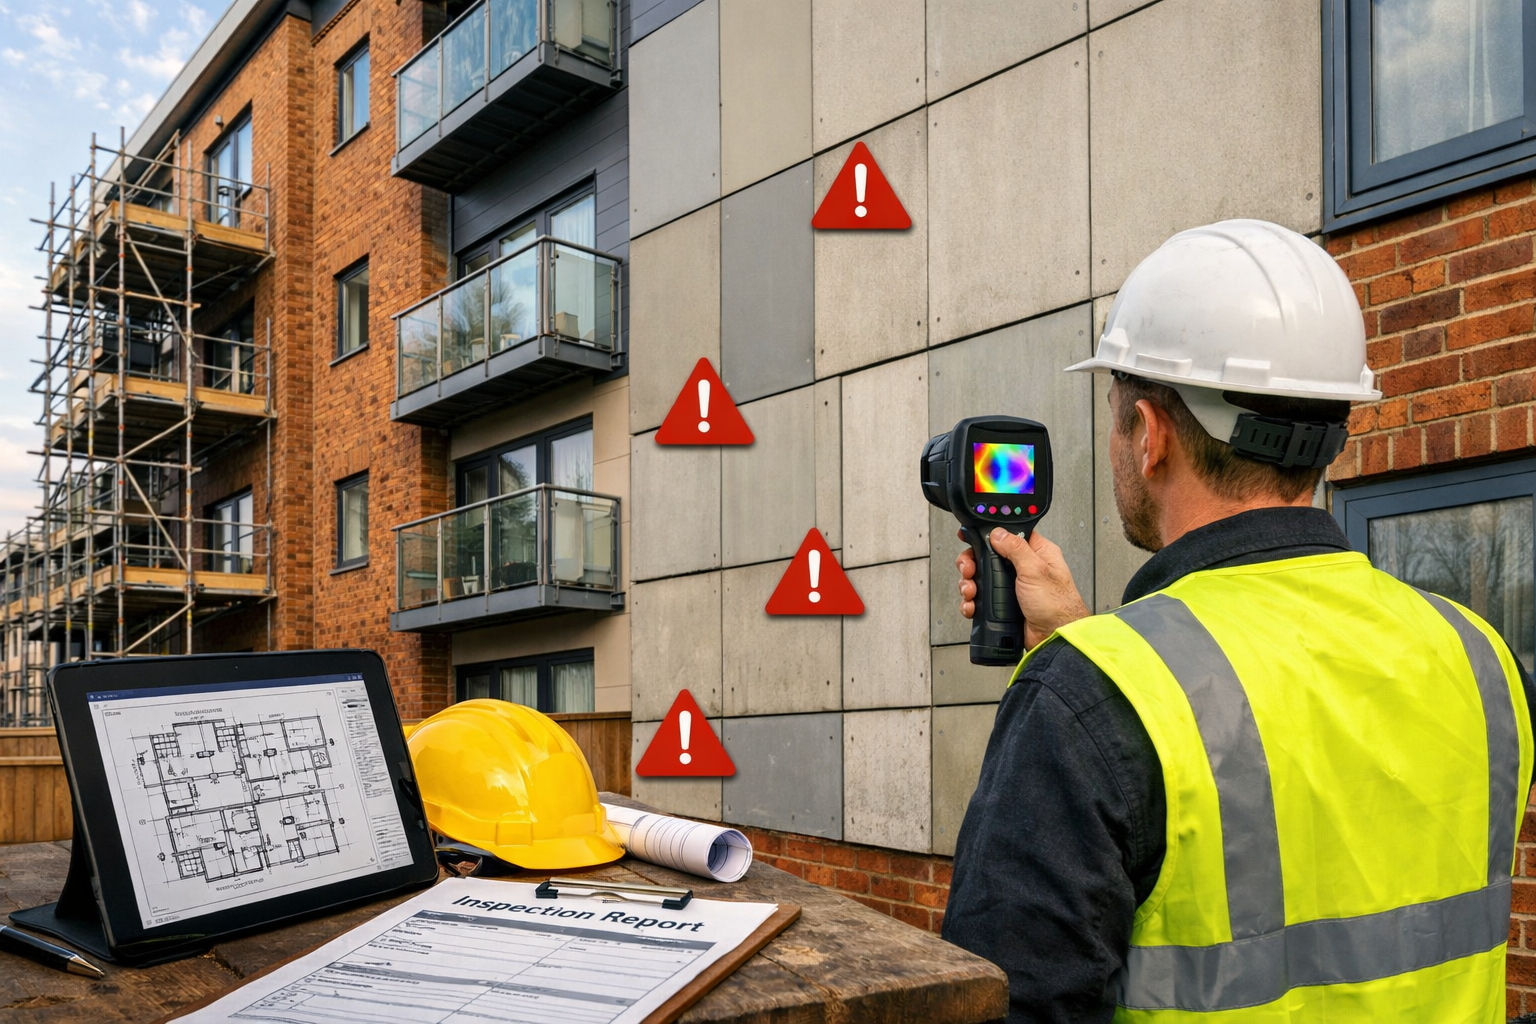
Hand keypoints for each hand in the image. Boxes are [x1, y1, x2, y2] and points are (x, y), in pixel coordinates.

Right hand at [955, 528, 1090, 648]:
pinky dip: (972, 602)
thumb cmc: (1057, 605)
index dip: (989, 535)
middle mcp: (1022, 568)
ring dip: (970, 584)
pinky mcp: (1003, 604)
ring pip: (981, 578)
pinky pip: (981, 599)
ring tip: (971, 590)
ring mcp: (1011, 587)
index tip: (971, 538)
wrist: (1054, 637)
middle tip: (969, 569)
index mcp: (1035, 553)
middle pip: (988, 556)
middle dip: (973, 563)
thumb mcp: (1035, 570)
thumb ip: (1016, 548)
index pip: (1008, 536)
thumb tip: (998, 533)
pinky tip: (972, 605)